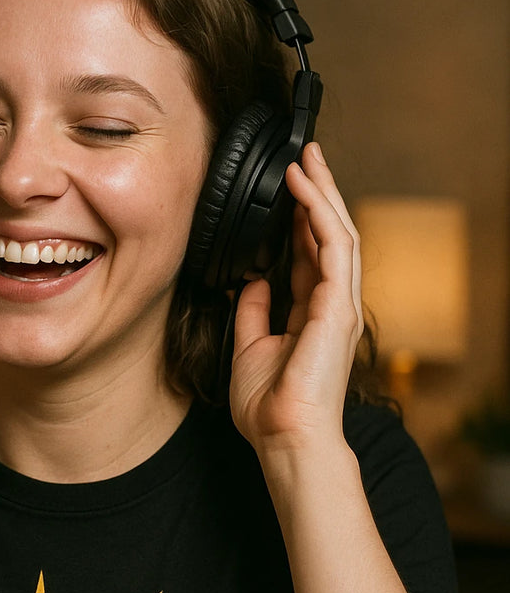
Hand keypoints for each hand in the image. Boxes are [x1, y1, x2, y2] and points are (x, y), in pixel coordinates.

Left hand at [228, 143, 363, 456]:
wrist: (285, 437)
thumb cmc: (271, 408)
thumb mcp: (251, 347)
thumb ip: (254, 310)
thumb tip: (250, 280)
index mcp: (313, 314)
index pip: (312, 254)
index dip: (301, 217)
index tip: (288, 186)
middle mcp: (333, 305)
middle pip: (331, 234)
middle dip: (319, 192)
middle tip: (306, 155)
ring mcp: (341, 304)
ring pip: (339, 232)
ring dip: (322, 192)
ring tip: (306, 158)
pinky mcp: (340, 305)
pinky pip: (335, 246)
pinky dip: (320, 212)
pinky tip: (304, 188)